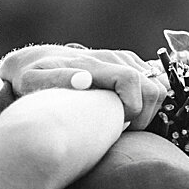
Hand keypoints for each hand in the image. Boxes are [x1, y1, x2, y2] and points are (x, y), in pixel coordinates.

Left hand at [0, 43, 167, 129]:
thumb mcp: (33, 80)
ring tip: (122, 121)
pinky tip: (122, 111)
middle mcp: (114, 58)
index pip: (132, 81)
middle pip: (153, 87)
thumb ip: (56, 80)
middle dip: (144, 115)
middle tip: (122, 129)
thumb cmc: (31, 77)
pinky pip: (152, 84)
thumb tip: (84, 80)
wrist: (34, 61)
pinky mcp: (127, 64)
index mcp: (96, 64)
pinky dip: (145, 102)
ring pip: (157, 87)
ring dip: (147, 109)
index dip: (133, 108)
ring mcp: (123, 59)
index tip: (118, 125)